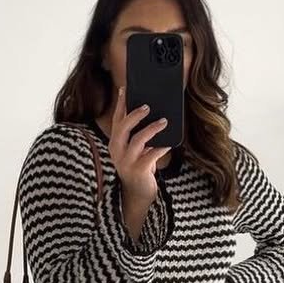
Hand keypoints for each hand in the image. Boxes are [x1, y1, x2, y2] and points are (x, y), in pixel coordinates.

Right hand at [110, 84, 171, 205]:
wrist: (138, 193)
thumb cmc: (139, 166)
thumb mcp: (136, 149)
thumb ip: (138, 134)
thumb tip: (151, 113)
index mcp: (115, 142)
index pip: (116, 119)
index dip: (120, 104)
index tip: (125, 89)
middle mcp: (117, 150)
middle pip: (123, 127)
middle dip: (135, 114)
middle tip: (148, 106)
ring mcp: (126, 161)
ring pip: (137, 140)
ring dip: (152, 129)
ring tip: (164, 122)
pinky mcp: (137, 170)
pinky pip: (150, 155)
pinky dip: (160, 148)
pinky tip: (168, 143)